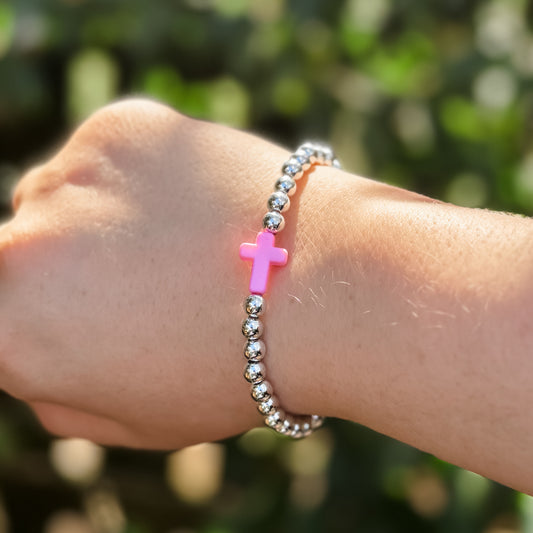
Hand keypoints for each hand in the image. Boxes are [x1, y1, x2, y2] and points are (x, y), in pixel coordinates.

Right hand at [0, 98, 335, 448]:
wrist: (316, 287)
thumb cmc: (230, 369)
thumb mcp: (136, 419)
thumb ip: (61, 392)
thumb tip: (37, 348)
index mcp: (13, 330)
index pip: (5, 311)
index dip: (46, 311)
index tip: (87, 309)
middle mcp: (20, 249)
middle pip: (25, 250)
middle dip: (70, 267)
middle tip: (146, 280)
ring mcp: (68, 177)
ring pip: (63, 196)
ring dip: (101, 216)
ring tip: (181, 242)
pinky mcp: (118, 127)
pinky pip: (108, 155)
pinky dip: (138, 176)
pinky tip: (195, 204)